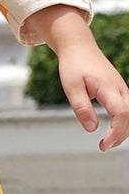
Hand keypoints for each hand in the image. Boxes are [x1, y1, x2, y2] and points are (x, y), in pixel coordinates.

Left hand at [24, 4, 128, 150]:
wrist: (79, 47)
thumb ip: (81, 107)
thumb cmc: (73, 65)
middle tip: (103, 146)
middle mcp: (119, 88)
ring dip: (122, 130)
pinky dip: (122, 122)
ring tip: (107, 142)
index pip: (122, 114)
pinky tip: (111, 131)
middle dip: (120, 135)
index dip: (116, 133)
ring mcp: (122, 89)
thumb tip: (92, 129)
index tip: (103, 145)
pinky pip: (127, 109)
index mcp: (108, 87)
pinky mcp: (119, 90)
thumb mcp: (71, 86)